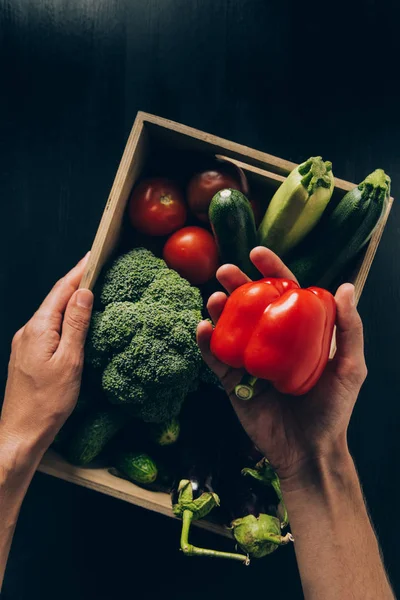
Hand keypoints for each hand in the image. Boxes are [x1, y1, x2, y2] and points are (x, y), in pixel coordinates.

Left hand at [0, 254, 92, 455]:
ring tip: (91, 290)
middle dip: (76, 282)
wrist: (22, 433)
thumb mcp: (70, 362)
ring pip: (52, 313)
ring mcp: (26, 343)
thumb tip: (84, 294)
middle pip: (55, 299)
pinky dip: (65, 319)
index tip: (94, 256)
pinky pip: (49, 328)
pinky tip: (76, 322)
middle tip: (97, 269)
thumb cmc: (47, 403)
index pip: (61, 291)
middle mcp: (28, 331)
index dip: (79, 272)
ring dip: (71, 301)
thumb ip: (77, 325)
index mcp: (39, 328)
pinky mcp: (28, 354)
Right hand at [197, 247, 366, 487]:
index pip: (284, 295)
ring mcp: (250, 361)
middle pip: (251, 306)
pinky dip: (207, 343)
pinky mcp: (233, 382)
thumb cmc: (333, 410)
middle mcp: (272, 343)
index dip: (271, 272)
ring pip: (230, 328)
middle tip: (224, 271)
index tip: (257, 253)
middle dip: (237, 285)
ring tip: (214, 298)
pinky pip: (216, 359)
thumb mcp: (350, 367)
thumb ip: (350, 329)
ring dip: (219, 310)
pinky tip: (203, 328)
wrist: (309, 451)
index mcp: (299, 334)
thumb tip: (344, 286)